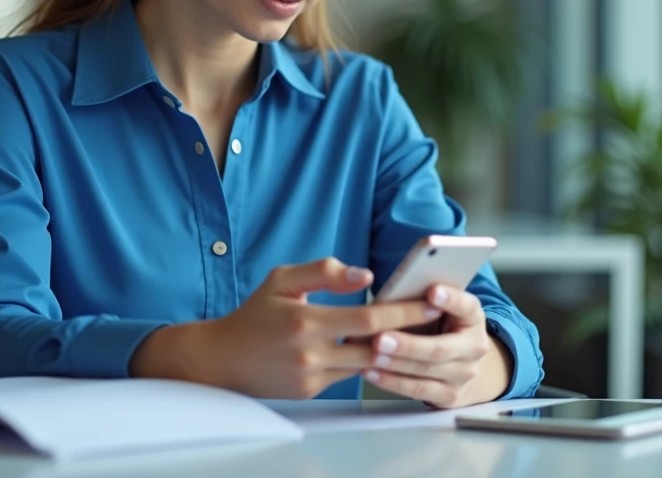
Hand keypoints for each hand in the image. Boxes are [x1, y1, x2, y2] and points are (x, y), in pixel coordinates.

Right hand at [130, 257, 442, 398]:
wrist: (222, 361)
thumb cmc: (255, 313)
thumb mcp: (282, 279)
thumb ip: (323, 271)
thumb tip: (364, 275)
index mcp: (304, 319)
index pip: (367, 317)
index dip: (402, 311)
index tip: (429, 300)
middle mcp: (310, 352)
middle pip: (375, 345)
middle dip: (410, 332)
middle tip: (438, 318)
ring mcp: (312, 375)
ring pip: (366, 364)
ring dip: (392, 348)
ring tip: (420, 332)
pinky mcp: (311, 390)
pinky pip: (349, 374)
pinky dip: (367, 360)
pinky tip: (385, 346)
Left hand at [362, 285, 510, 408]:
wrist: (466, 364)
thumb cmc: (445, 327)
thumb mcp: (443, 309)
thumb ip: (424, 301)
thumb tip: (392, 295)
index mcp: (473, 318)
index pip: (466, 306)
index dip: (450, 299)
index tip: (432, 291)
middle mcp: (474, 347)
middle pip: (440, 349)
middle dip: (408, 345)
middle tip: (380, 338)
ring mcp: (464, 374)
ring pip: (427, 370)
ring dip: (396, 365)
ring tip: (372, 356)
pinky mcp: (450, 395)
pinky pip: (419, 389)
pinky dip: (393, 382)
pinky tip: (373, 373)